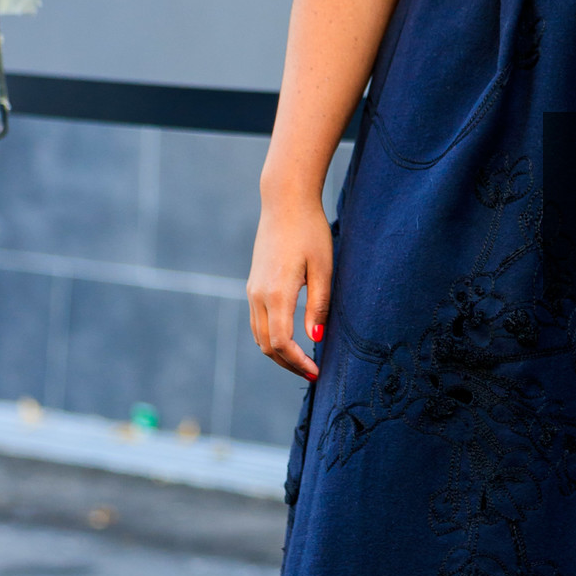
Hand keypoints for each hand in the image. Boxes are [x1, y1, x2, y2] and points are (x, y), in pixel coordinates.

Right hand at [248, 190, 332, 378]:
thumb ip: (319, 305)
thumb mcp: (323, 268)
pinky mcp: (253, 285)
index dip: (298, 363)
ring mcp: (252, 290)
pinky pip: (257, 322)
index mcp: (276, 293)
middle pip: (266, 345)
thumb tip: (316, 338)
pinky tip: (291, 340)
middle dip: (289, 364)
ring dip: (279, 353)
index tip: (317, 372)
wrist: (284, 203)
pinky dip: (271, 338)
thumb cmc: (310, 231)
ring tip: (303, 361)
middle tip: (312, 373)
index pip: (281, 343)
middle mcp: (258, 295)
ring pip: (259, 336)